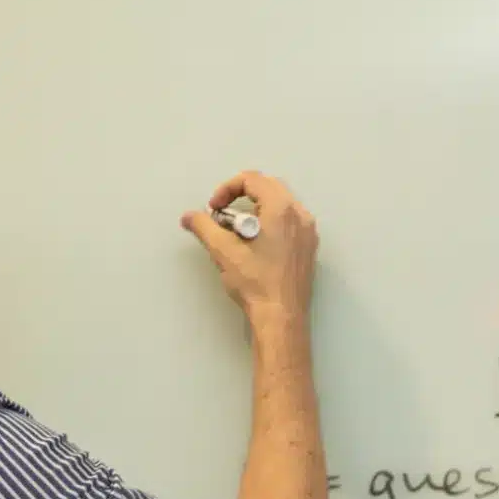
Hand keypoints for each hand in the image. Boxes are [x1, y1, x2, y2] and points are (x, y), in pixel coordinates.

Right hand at [181, 171, 318, 326]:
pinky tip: (256, 245)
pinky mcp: (309, 249)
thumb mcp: (223, 251)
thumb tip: (189, 217)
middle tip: (224, 216)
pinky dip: (270, 223)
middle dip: (242, 196)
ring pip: (281, 205)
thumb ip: (203, 226)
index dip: (227, 189)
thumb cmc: (255, 283)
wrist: (282, 318)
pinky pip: (290, 222)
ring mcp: (309, 233)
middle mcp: (301, 215)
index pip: (252, 179)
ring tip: (238, 232)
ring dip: (256, 209)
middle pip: (269, 187)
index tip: (213, 209)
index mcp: (282, 209)